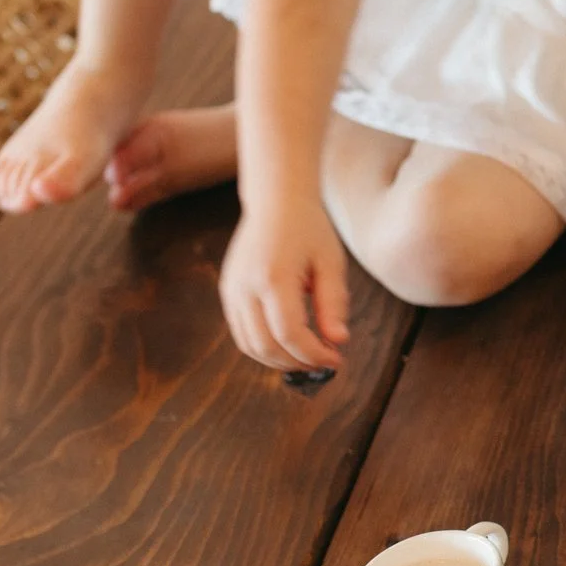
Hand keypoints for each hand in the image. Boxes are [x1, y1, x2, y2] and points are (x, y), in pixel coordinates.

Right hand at [220, 192, 350, 370]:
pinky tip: (289, 344)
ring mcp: (231, 291)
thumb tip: (338, 341)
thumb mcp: (331, 263)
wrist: (275, 203)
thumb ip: (333, 303)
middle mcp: (245, 287)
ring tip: (308, 357)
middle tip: (324, 363)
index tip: (337, 360)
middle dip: (297, 363)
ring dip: (279, 360)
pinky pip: (241, 333)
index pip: (290, 334)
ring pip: (249, 345)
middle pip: (265, 347)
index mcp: (273, 278)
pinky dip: (264, 347)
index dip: (314, 354)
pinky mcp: (227, 293)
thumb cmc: (309, 229)